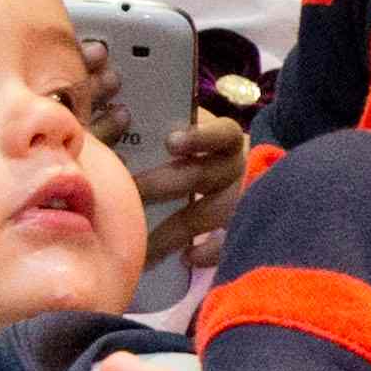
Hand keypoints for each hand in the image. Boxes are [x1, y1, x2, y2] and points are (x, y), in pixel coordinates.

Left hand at [132, 106, 248, 269]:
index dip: (199, 137)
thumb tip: (118, 113)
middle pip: (200, 176)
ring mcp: (241, 200)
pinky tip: (186, 257)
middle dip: (160, 185)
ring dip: (169, 231)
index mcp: (226, 139)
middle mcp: (235, 169)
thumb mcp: (196, 130)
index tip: (170, 141)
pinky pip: (226, 244)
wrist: (252, 180)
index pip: (220, 133)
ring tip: (138, 244)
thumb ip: (166, 125)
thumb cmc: (206, 152)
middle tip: (126, 193)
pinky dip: (208, 252)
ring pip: (204, 216)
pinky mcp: (244, 229)